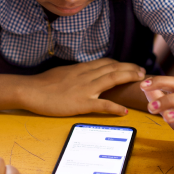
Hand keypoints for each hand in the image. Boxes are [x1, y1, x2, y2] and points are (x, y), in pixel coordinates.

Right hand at [26, 59, 145, 115]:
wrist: (30, 90)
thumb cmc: (42, 83)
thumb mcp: (62, 73)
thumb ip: (75, 73)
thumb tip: (82, 74)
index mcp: (81, 69)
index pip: (106, 62)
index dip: (121, 63)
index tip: (130, 66)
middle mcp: (86, 75)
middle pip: (113, 68)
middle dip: (130, 69)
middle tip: (143, 72)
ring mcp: (85, 89)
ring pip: (112, 80)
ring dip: (128, 79)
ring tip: (141, 82)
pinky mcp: (81, 103)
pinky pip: (102, 105)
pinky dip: (115, 107)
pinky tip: (125, 111)